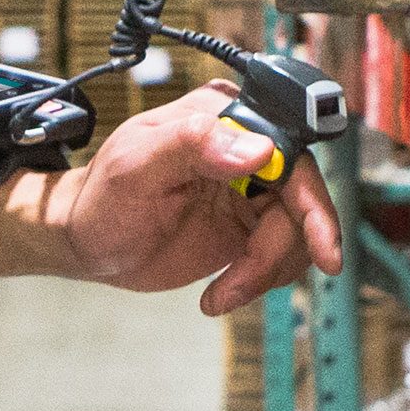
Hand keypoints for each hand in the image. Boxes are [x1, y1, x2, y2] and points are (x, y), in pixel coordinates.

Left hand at [0, 80, 347, 310]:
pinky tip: (220, 294)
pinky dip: (258, 280)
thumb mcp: (135, 166)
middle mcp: (245, 147)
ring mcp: (251, 187)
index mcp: (222, 116)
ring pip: (298, 230)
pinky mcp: (249, 225)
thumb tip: (259, 149)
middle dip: (295, 245)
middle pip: (304, 194)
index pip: (287, 147)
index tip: (321, 243)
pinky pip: (282, 254)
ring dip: (265, 271)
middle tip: (261, 281)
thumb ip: (191, 146)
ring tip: (220, 294)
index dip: (309, 196)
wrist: (88, 243)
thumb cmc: (101, 197)